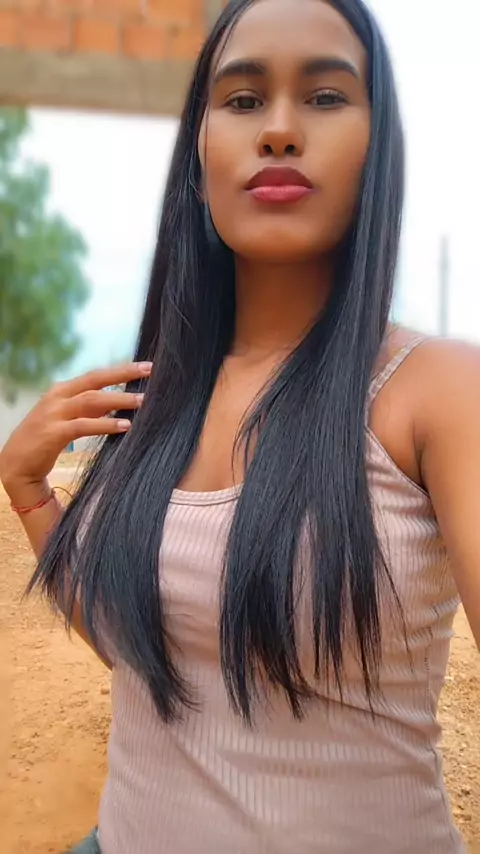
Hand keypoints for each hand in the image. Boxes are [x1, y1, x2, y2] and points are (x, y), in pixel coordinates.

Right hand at [0, 361, 152, 489]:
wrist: (16, 464)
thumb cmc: (46, 441)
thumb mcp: (67, 418)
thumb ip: (88, 410)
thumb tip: (121, 403)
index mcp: (62, 391)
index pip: (95, 376)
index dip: (120, 370)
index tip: (145, 366)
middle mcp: (57, 397)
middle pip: (95, 380)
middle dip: (123, 374)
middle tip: (149, 371)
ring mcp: (54, 414)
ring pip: (92, 400)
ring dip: (119, 399)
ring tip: (143, 401)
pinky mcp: (54, 433)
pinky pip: (84, 425)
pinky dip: (106, 424)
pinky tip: (125, 425)